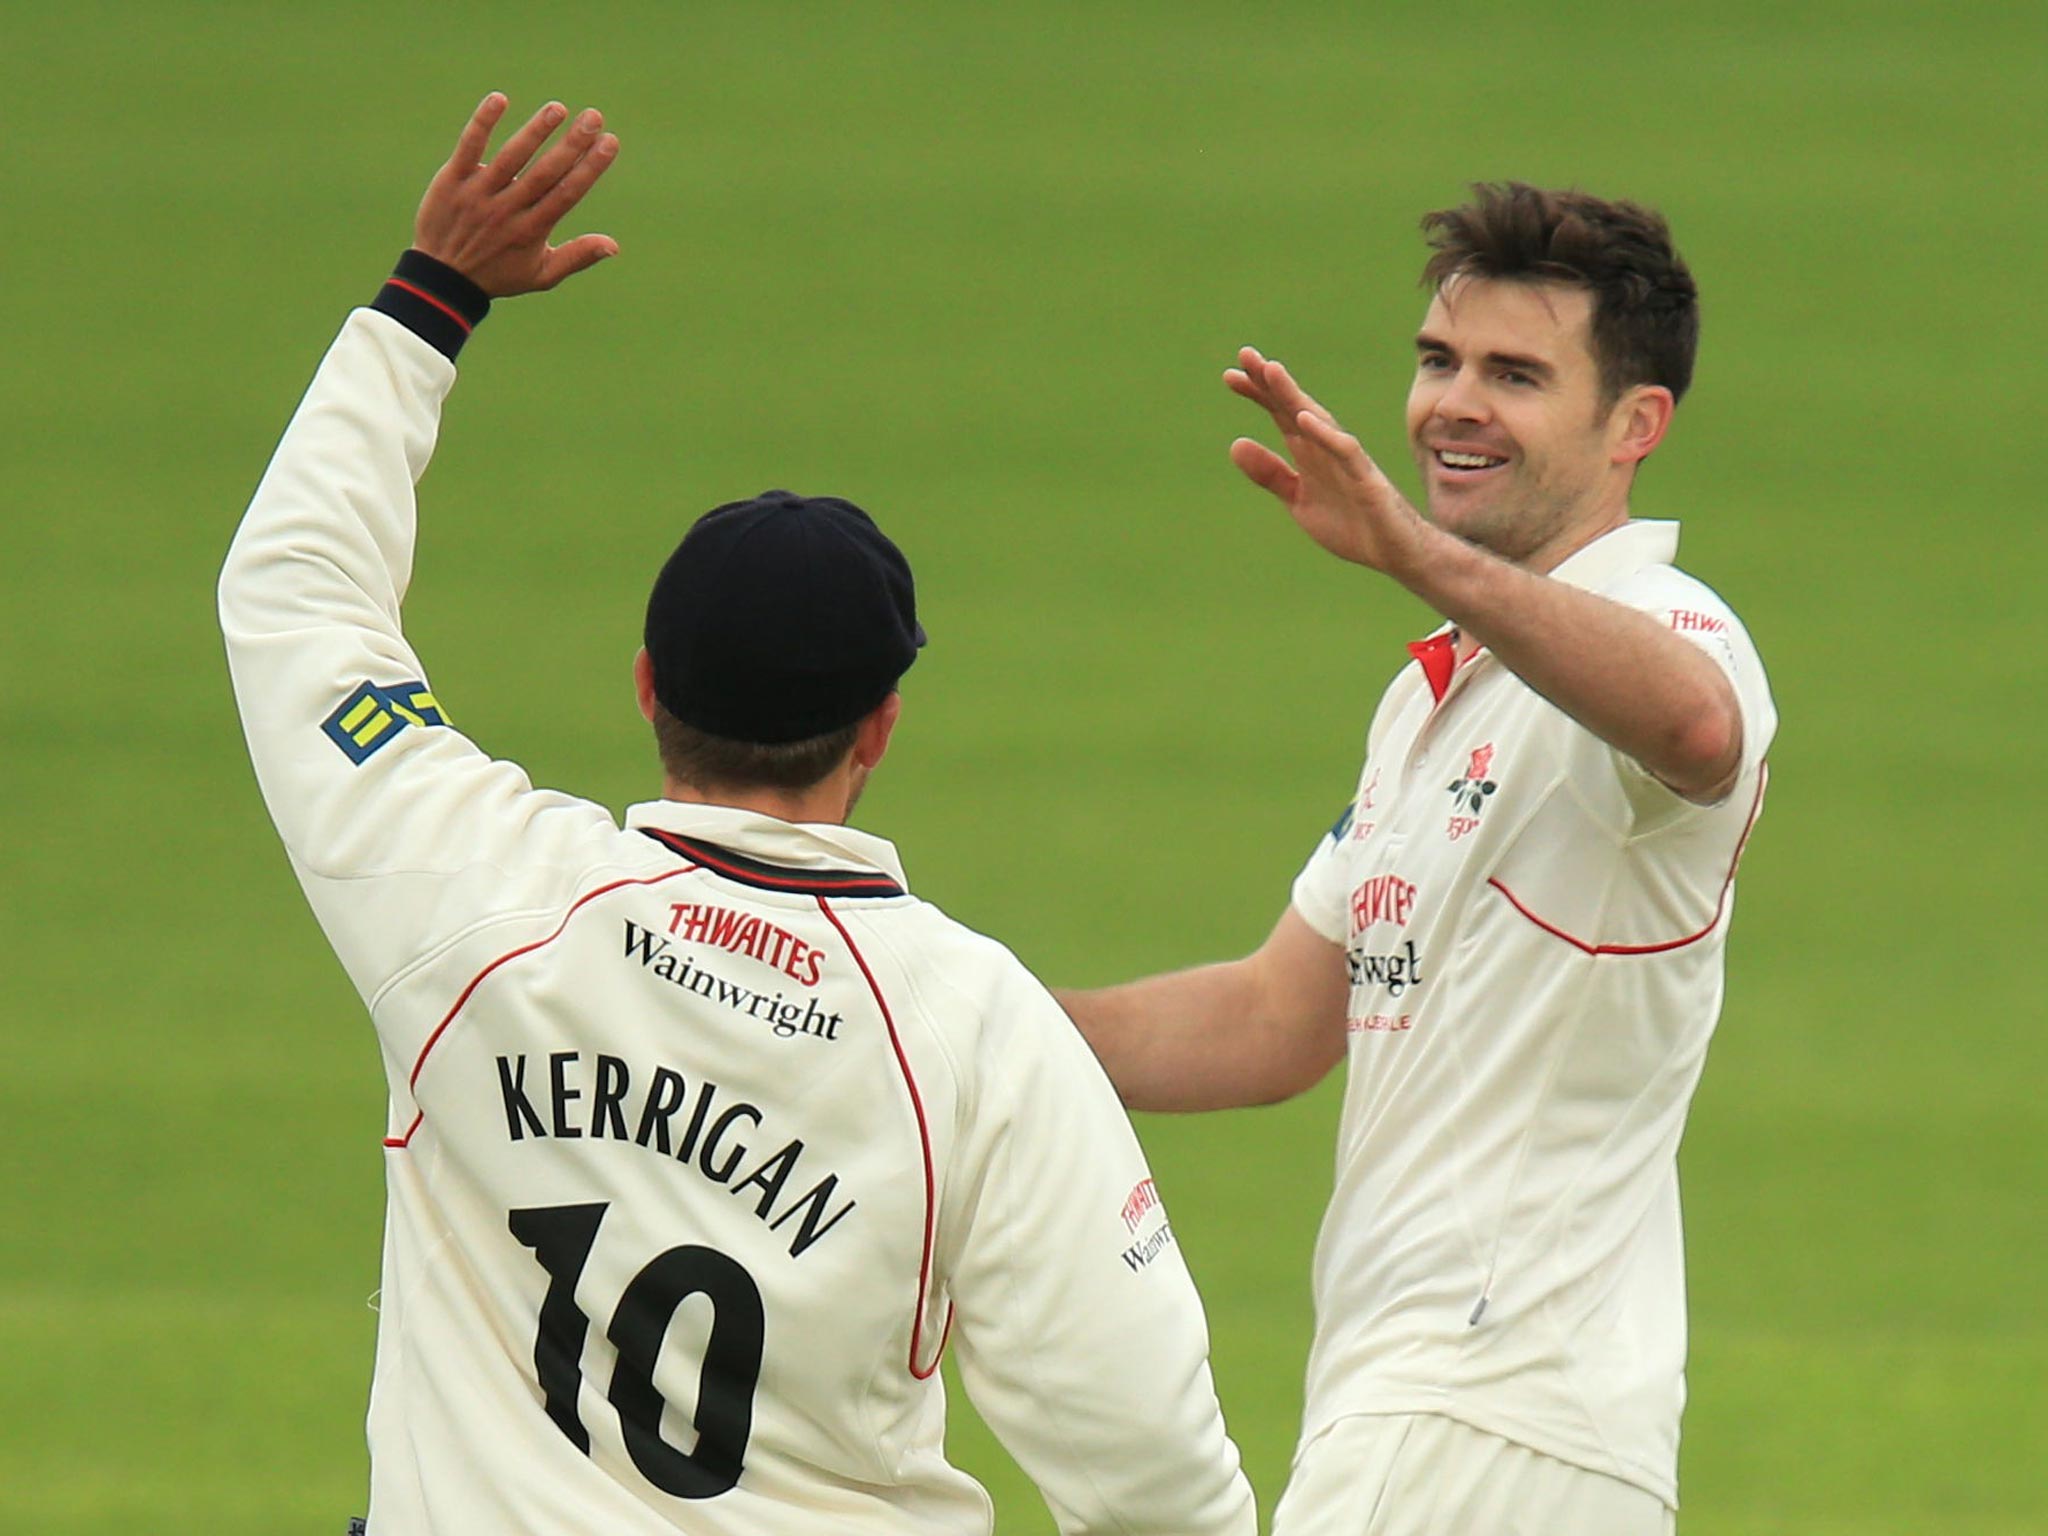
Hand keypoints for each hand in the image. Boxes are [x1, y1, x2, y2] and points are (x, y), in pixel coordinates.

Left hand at [413, 93, 620, 296]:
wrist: (442, 278)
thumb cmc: (498, 275)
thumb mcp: (541, 276)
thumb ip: (577, 257)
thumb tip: (614, 246)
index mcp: (532, 230)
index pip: (567, 193)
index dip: (590, 167)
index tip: (609, 142)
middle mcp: (507, 210)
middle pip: (545, 172)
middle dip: (571, 144)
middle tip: (593, 117)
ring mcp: (479, 193)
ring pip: (511, 157)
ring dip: (535, 131)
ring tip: (557, 109)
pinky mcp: (453, 180)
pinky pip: (469, 146)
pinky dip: (483, 123)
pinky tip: (500, 99)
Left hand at [1225, 347, 1429, 575]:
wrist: (1394, 551)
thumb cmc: (1351, 522)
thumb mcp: (1298, 500)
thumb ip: (1270, 474)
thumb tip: (1235, 444)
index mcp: (1309, 452)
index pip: (1280, 414)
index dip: (1258, 393)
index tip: (1230, 375)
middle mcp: (1326, 448)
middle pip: (1295, 407)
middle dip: (1271, 382)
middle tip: (1245, 354)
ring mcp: (1347, 460)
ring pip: (1318, 420)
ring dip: (1294, 396)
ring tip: (1271, 372)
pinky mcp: (1366, 479)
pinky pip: (1344, 452)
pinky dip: (1324, 435)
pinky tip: (1303, 419)